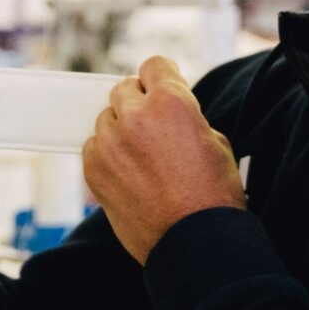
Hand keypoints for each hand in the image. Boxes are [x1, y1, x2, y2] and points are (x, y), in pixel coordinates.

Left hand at [82, 56, 244, 264]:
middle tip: (154, 128)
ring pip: (106, 118)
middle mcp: (134, 115)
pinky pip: (94, 146)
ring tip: (143, 156)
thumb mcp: (215, 142)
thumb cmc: (213, 195)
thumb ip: (186, 117)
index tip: (163, 90)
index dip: (162, 78)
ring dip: (121, 129)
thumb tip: (170, 113)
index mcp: (171, 102)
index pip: (154, 65)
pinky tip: (129, 173)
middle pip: (125, 90)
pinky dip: (108, 154)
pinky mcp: (93, 169)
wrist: (194, 243)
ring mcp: (109, 142)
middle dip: (139, 104)